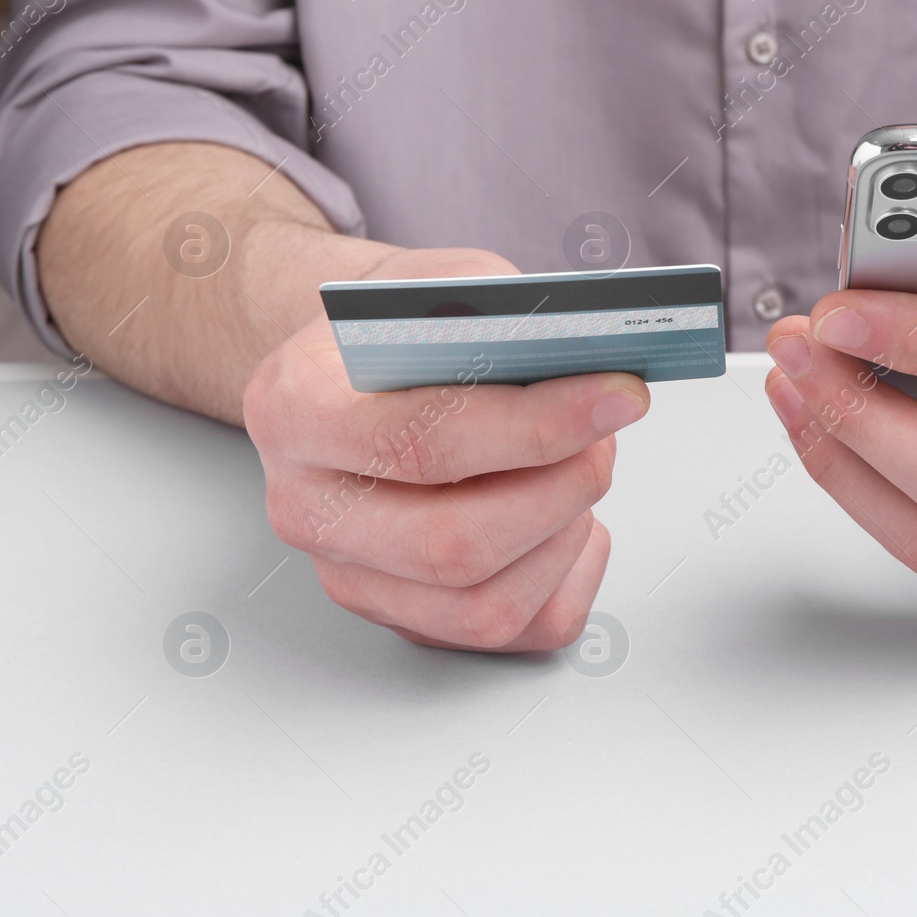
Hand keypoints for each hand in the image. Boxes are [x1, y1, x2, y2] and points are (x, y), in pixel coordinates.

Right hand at [243, 247, 648, 649]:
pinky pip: (512, 631)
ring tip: (585, 473)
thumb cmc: (407, 328)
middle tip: (606, 441)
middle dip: (561, 492)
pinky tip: (572, 522)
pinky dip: (567, 579)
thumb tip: (599, 363)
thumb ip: (511, 321)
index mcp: (297, 409)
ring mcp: (349, 574)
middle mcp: (307, 507)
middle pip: (454, 545)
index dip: (538, 427)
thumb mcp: (449, 286)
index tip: (619, 398)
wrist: (360, 366)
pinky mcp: (400, 615)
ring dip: (565, 539)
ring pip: (486, 607)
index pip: (425, 442)